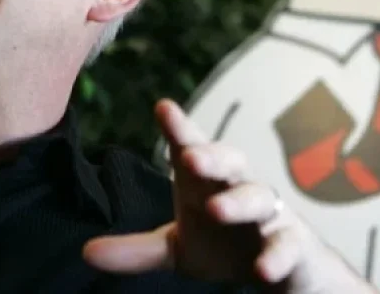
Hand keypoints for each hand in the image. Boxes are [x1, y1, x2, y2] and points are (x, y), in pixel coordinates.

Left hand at [83, 100, 376, 293]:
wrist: (284, 271)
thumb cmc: (225, 245)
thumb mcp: (178, 249)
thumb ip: (137, 250)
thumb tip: (85, 252)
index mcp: (207, 183)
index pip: (193, 148)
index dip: (180, 129)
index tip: (163, 107)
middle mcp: (238, 189)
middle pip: (230, 161)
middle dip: (211, 157)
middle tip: (189, 159)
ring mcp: (270, 215)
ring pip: (260, 197)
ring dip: (239, 202)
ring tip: (217, 209)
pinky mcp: (294, 245)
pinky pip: (288, 245)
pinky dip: (276, 255)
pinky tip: (262, 269)